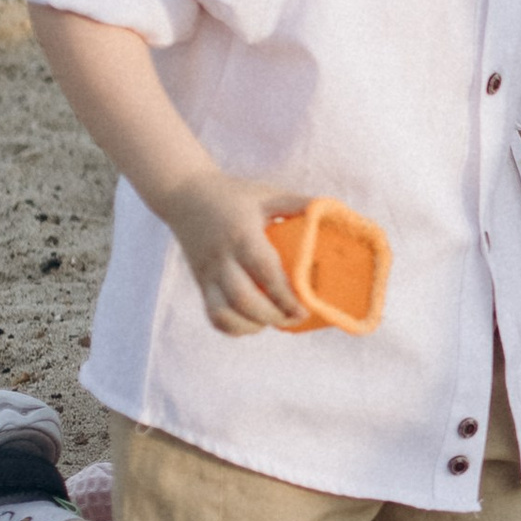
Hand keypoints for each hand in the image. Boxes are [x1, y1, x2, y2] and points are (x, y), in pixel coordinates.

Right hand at [156, 167, 310, 335]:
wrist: (184, 193)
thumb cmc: (234, 194)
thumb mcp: (267, 193)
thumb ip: (299, 204)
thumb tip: (336, 212)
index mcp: (242, 235)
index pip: (265, 272)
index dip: (285, 296)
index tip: (304, 311)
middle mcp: (222, 257)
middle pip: (244, 299)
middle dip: (272, 316)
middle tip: (294, 318)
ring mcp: (207, 272)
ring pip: (224, 312)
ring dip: (252, 325)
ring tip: (273, 321)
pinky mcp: (200, 282)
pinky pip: (212, 315)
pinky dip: (233, 327)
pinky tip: (252, 323)